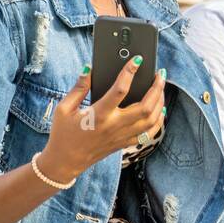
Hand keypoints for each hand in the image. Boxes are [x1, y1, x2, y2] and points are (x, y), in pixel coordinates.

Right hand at [38, 59, 165, 182]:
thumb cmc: (62, 134)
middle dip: (156, 88)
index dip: (129, 72)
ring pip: (151, 120)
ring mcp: (121, 137)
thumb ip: (78, 88)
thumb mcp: (64, 108)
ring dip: (160, 102)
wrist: (64, 162)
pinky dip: (158, 121)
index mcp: (98, 115)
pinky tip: (160, 110)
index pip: (120, 90)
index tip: (137, 60)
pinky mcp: (124, 144)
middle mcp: (113, 126)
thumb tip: (89, 68)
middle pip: (145, 106)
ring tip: (161, 87)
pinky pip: (148, 134)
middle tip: (160, 74)